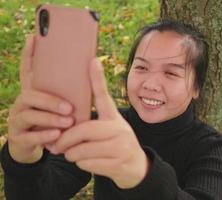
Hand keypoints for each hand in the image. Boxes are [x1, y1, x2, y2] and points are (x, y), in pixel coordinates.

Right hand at [8, 35, 73, 163]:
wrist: (38, 148)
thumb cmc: (54, 122)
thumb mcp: (60, 108)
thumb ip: (68, 94)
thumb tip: (92, 71)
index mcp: (33, 93)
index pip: (28, 72)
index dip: (29, 55)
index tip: (33, 38)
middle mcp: (22, 103)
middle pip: (30, 94)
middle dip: (50, 100)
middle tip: (69, 107)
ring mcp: (17, 120)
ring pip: (29, 115)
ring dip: (50, 118)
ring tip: (68, 122)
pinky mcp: (19, 137)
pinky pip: (29, 136)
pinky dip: (44, 135)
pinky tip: (57, 136)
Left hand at [51, 59, 149, 188]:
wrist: (135, 167)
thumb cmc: (115, 145)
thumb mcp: (108, 129)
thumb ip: (90, 124)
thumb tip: (62, 123)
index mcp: (114, 118)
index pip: (104, 96)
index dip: (97, 79)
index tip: (92, 61)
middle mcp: (119, 129)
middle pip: (83, 130)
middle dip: (65, 140)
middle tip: (57, 146)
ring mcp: (121, 147)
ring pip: (81, 150)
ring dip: (72, 155)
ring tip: (74, 155)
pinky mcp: (117, 164)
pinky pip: (87, 163)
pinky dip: (81, 165)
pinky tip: (88, 162)